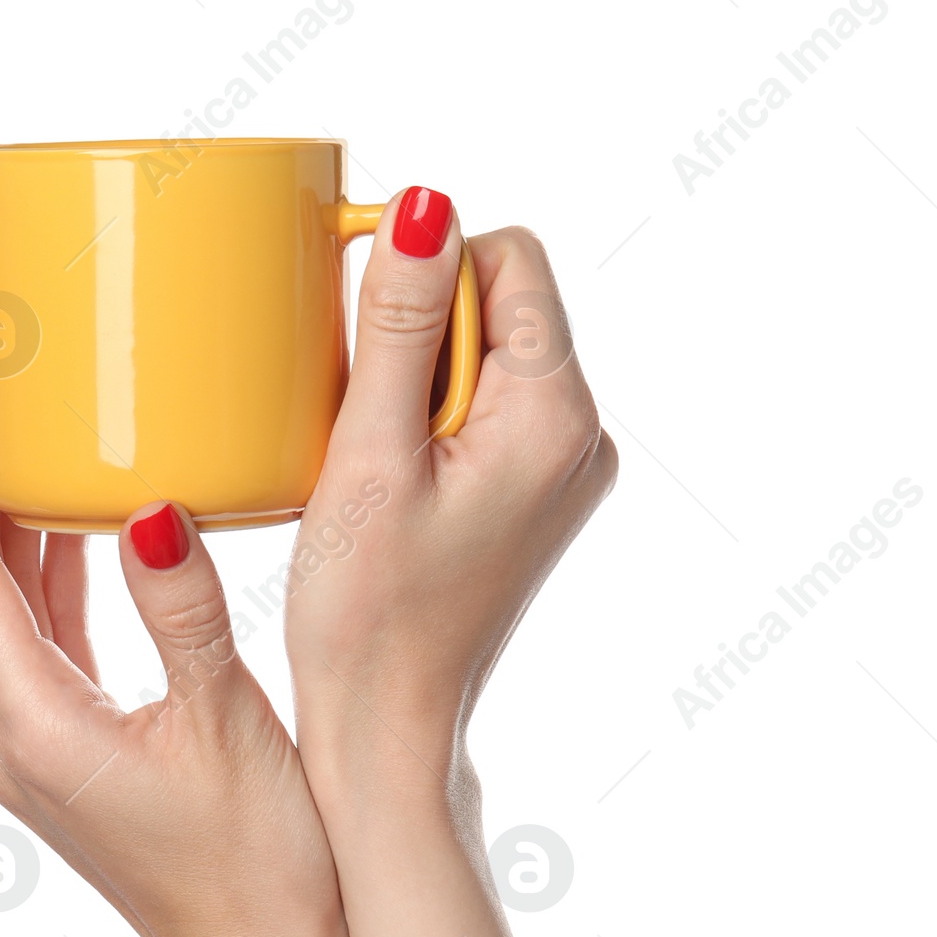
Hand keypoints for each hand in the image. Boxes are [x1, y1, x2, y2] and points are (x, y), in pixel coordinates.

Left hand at [0, 364, 348, 936]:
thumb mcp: (229, 727)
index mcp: (34, 727)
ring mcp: (38, 748)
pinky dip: (47, 570)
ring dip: (4, 517)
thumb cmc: (264, 872)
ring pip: (1, 607)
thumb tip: (150, 507)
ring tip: (20, 424)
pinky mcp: (73, 752)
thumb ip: (181, 612)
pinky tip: (76, 521)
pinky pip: (42, 639)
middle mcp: (13, 736)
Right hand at [284, 192, 617, 774]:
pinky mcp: (531, 497)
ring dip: (412, 380)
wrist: (389, 732)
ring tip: (367, 460)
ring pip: (482, 358)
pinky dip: (424, 421)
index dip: (422, 268)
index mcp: (555, 414)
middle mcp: (581, 435)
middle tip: (357, 419)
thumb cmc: (369, 615)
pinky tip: (383, 479)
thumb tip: (427, 204)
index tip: (355, 330)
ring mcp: (561, 470)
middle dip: (413, 332)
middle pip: (498, 304)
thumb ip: (396, 323)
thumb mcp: (368, 455)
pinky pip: (479, 412)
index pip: (508, 258)